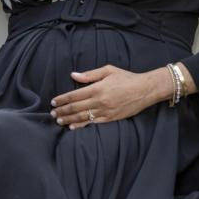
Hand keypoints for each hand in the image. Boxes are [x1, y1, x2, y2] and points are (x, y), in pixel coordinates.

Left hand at [49, 65, 169, 129]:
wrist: (145, 90)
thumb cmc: (126, 78)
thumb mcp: (108, 71)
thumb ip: (89, 75)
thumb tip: (73, 75)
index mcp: (97, 88)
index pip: (74, 95)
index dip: (62, 99)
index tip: (53, 102)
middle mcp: (99, 101)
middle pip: (75, 107)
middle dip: (62, 111)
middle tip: (52, 113)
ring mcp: (105, 111)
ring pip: (82, 117)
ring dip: (69, 119)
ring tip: (59, 121)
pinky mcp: (111, 118)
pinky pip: (93, 123)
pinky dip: (82, 125)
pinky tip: (73, 127)